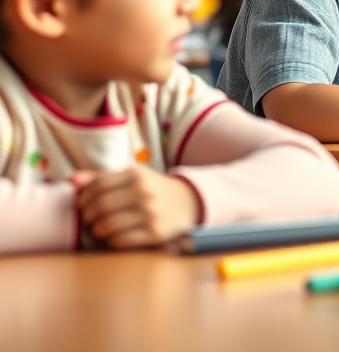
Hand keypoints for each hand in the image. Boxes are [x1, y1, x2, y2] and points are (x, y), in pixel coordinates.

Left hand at [72, 166, 200, 248]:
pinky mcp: (156, 233)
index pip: (97, 186)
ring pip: (107, 226)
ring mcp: (151, 213)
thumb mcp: (132, 177)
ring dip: (98, 231)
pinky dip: (112, 241)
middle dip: (88, 217)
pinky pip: (120, 241)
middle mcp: (144, 192)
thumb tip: (71, 181)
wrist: (189, 202)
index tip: (83, 205)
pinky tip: (115, 237)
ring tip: (100, 230)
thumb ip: (100, 177)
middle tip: (90, 221)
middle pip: (100, 207)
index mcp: (136, 175)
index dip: (84, 198)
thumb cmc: (153, 190)